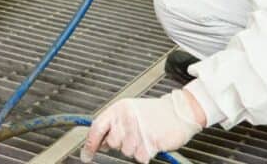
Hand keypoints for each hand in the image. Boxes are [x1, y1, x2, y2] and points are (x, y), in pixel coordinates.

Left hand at [81, 90, 203, 162]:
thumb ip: (114, 125)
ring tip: (145, 136)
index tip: (86, 155)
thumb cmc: (155, 112)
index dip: (90, 144)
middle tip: (134, 135)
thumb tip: (99, 142)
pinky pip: (140, 157)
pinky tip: (152, 142)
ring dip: (135, 149)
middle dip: (121, 144)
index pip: (97, 128)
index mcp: (119, 108)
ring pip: (126, 152)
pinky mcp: (151, 141)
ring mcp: (139, 129)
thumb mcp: (129, 112)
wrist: (180, 111)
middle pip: (112, 143)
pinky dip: (146, 153)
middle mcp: (127, 118)